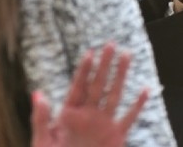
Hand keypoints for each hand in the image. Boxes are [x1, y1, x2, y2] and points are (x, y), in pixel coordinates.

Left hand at [31, 43, 148, 146]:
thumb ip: (40, 120)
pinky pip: (129, 118)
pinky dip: (138, 106)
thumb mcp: (43, 142)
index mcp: (70, 114)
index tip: (90, 53)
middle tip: (110, 45)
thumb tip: (38, 95)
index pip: (78, 87)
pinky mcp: (116, 136)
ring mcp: (103, 125)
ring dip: (121, 76)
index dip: (84, 70)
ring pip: (114, 95)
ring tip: (126, 55)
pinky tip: (145, 91)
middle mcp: (88, 115)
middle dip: (104, 65)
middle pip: (98, 85)